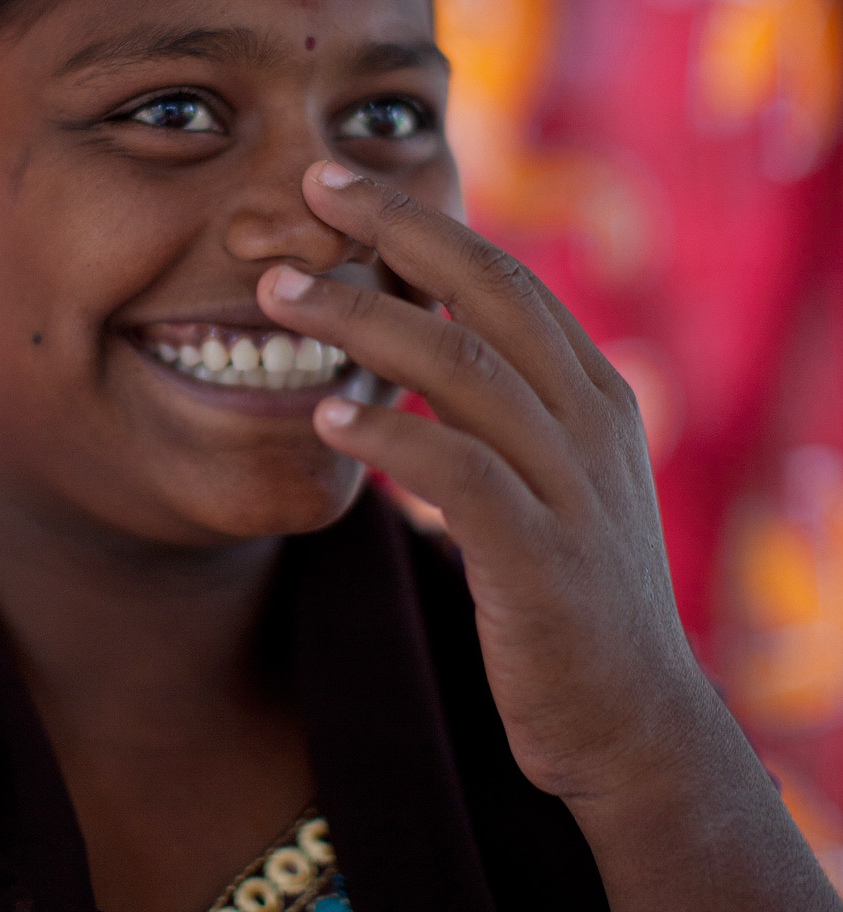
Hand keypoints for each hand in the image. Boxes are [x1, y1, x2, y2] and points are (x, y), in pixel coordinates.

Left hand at [256, 160, 707, 812]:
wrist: (634, 727)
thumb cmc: (566, 596)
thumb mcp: (548, 479)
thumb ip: (495, 410)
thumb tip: (410, 345)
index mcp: (590, 393)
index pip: (503, 277)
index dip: (421, 222)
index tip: (339, 184)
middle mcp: (590, 423)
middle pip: (487, 294)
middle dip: (395, 230)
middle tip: (307, 185)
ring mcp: (572, 488)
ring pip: (463, 368)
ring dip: (363, 321)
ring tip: (278, 294)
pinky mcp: (542, 560)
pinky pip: (460, 473)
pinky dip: (391, 434)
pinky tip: (326, 415)